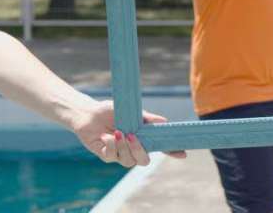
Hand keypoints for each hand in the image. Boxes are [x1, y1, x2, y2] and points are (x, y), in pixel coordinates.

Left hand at [71, 99, 186, 166]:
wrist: (89, 113)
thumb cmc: (111, 111)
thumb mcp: (132, 112)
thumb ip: (148, 119)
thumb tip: (165, 122)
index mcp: (142, 138)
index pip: (159, 147)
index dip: (171, 152)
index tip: (183, 153)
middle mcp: (132, 149)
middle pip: (144, 160)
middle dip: (139, 150)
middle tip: (132, 136)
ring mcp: (119, 154)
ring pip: (128, 161)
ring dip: (123, 147)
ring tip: (117, 132)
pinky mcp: (106, 156)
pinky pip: (112, 157)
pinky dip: (111, 145)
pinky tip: (107, 136)